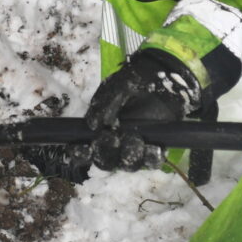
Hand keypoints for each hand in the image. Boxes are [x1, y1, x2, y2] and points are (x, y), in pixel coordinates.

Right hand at [84, 48, 200, 171]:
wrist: (160, 77)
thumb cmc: (132, 82)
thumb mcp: (114, 88)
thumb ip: (102, 105)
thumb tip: (94, 124)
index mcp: (99, 131)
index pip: (84, 150)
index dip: (80, 154)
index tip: (85, 148)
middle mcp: (114, 144)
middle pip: (105, 162)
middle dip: (107, 153)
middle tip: (113, 139)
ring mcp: (134, 148)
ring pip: (128, 165)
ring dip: (130, 155)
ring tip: (136, 139)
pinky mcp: (154, 147)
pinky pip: (152, 161)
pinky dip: (152, 157)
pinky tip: (153, 147)